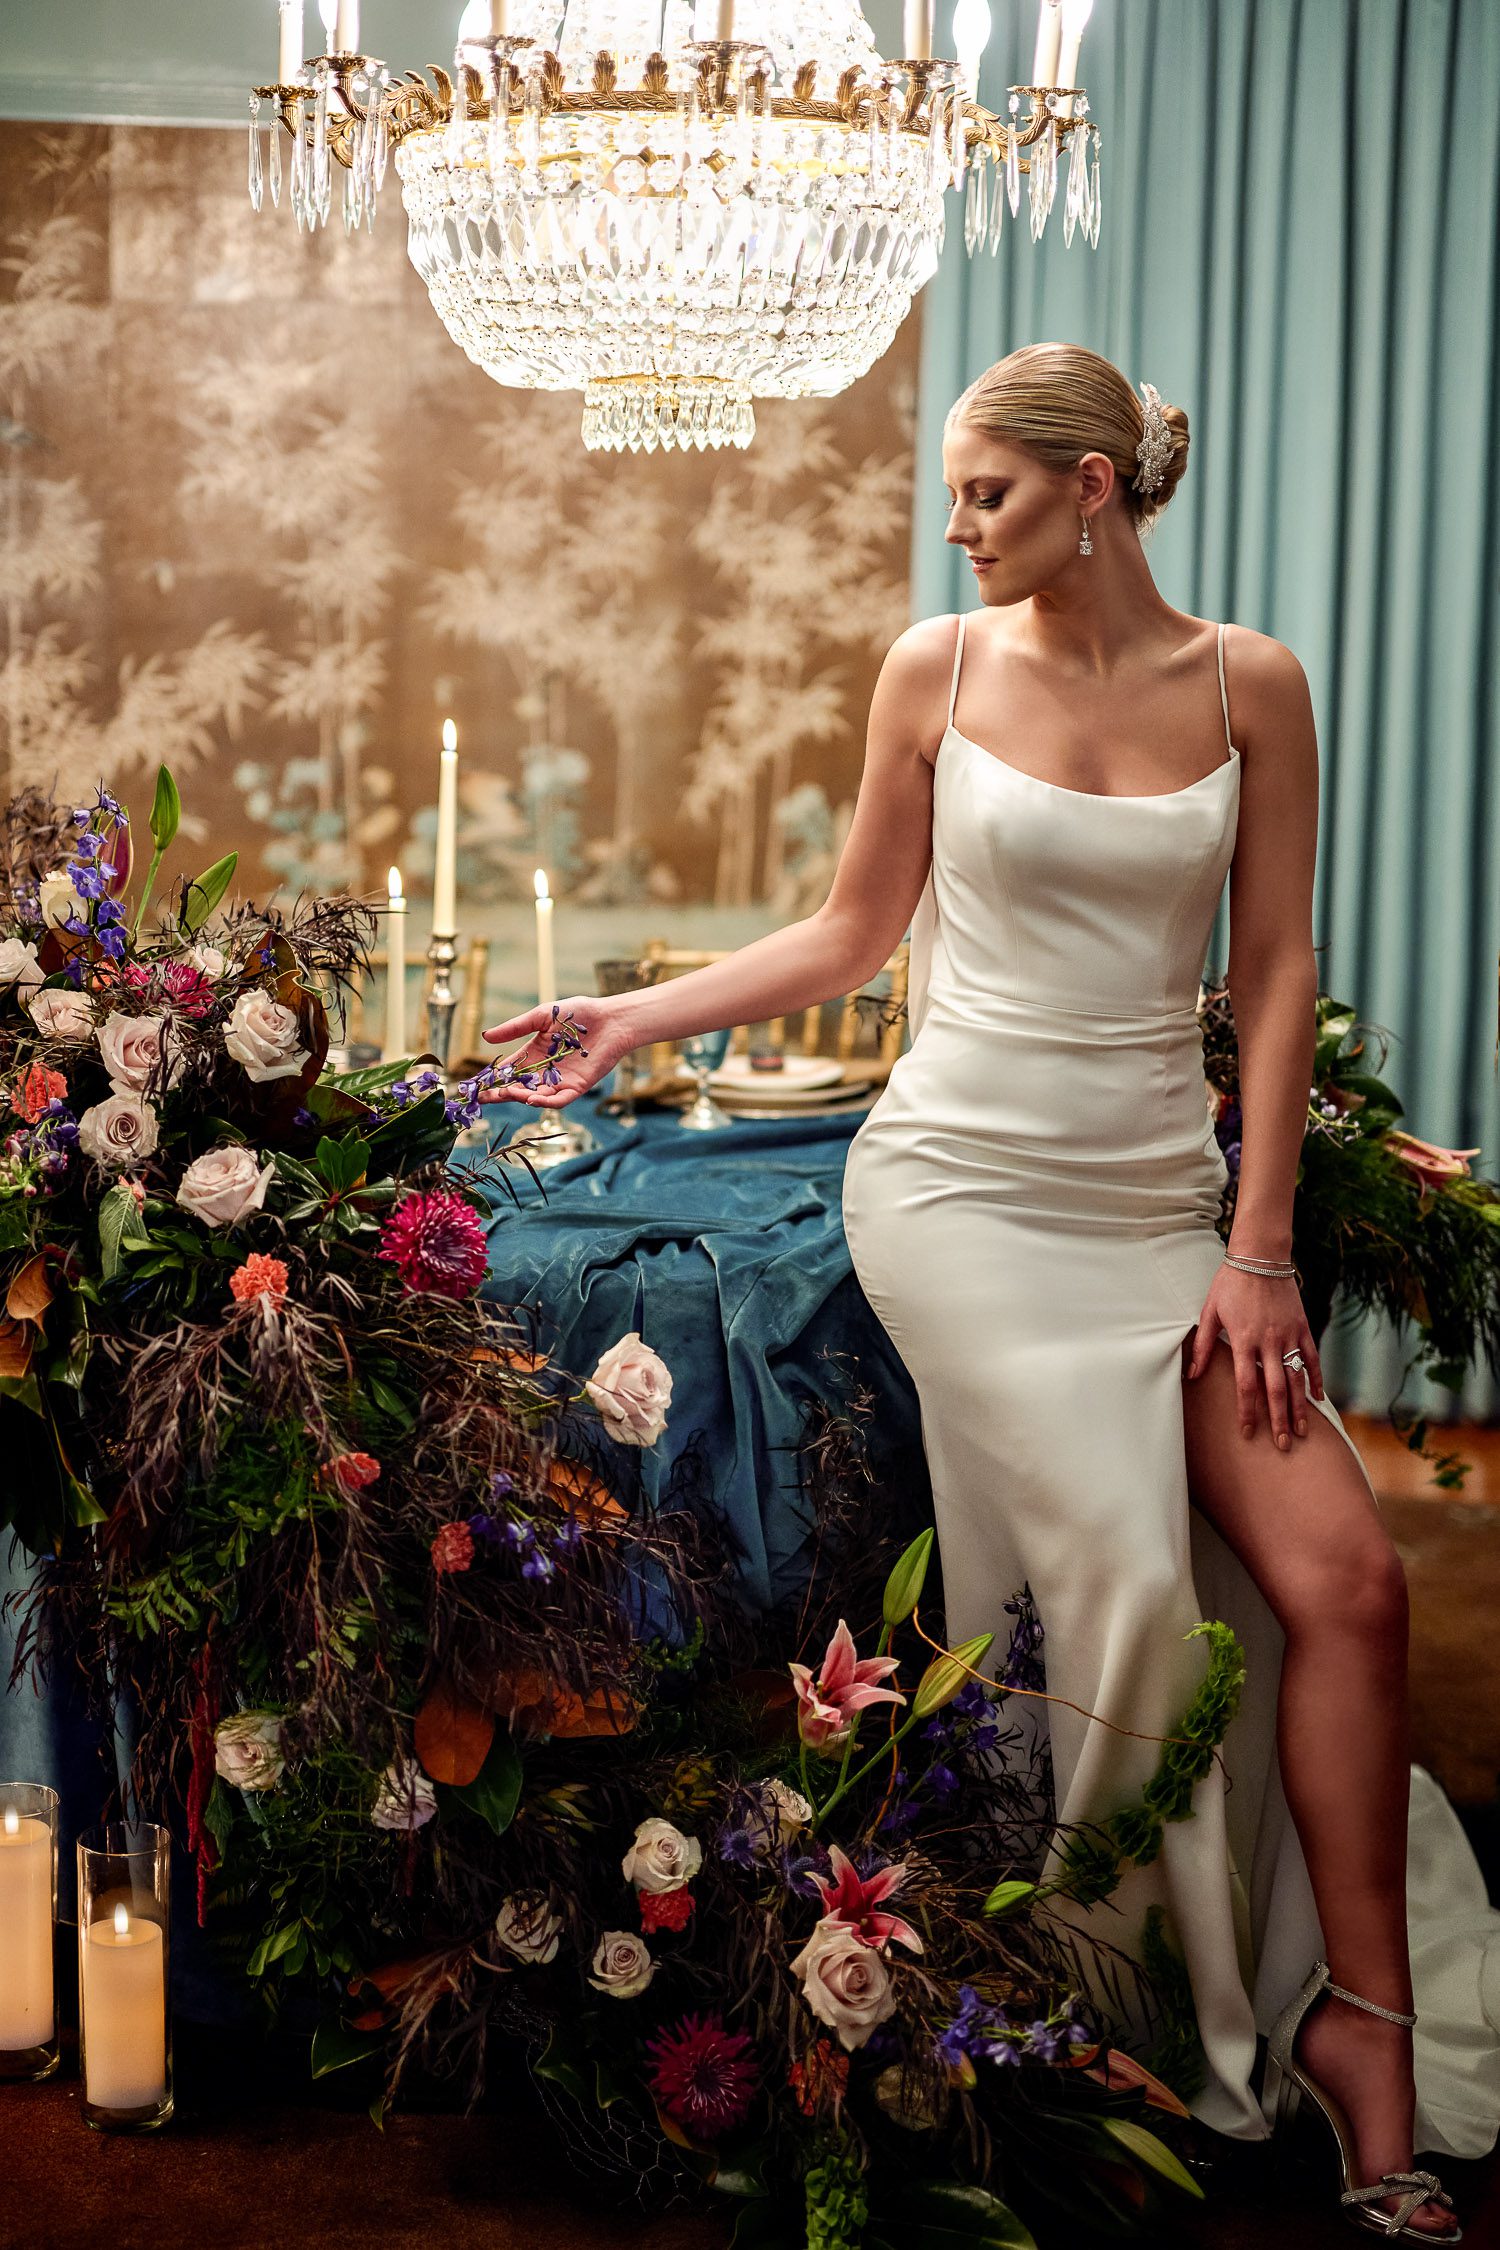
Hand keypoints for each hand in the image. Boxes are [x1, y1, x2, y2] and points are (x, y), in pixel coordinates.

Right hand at [479, 994, 638, 1109]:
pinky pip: (559, 1099)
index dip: (492, 1077)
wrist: (611, 1018)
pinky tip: (531, 1099)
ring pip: (536, 1095)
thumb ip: (515, 1028)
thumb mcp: (541, 1017)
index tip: (475, 1085)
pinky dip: (545, 1102)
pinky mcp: (577, 1087)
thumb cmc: (578, 1013)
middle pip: (518, 1086)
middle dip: (500, 1092)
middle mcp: (544, 1071)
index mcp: (533, 1054)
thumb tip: (485, 1036)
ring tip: (505, 1094)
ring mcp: (560, 1081)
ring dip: (520, 1097)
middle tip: (483, 1097)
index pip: (509, 1070)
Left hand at [1184, 1263, 1324, 1448]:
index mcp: (1243, 1340)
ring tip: (1302, 1431)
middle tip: (1282, 1445)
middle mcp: (1268, 1342)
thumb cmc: (1230, 1284)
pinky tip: (1318, 1398)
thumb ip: (1203, 1345)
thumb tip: (1192, 1374)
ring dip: (1299, 1407)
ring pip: (1297, 1378)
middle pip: (1275, 1389)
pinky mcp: (1303, 1327)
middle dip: (1278, 1420)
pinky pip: (1312, 1358)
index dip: (1247, 1412)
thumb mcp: (1209, 1312)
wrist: (1260, 1256)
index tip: (1247, 1432)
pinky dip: (1316, 1379)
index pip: (1246, 1385)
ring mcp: (1288, 1335)